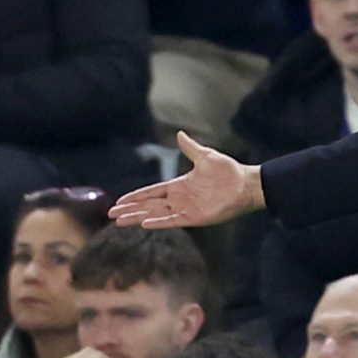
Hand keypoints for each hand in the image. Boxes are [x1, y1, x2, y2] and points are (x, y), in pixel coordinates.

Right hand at [112, 131, 264, 228]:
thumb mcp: (205, 156)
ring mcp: (186, 209)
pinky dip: (159, 222)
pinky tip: (144, 223)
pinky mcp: (195, 218)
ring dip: (138, 217)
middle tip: (111, 214)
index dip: (135, 197)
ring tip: (120, 222)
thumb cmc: (228, 171)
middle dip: (130, 210)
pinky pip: (172, 221)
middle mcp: (179, 199)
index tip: (119, 201)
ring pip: (156, 215)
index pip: (151, 192)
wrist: (246, 184)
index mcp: (179, 186)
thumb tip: (179, 134)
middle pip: (148, 206)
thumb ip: (190, 148)